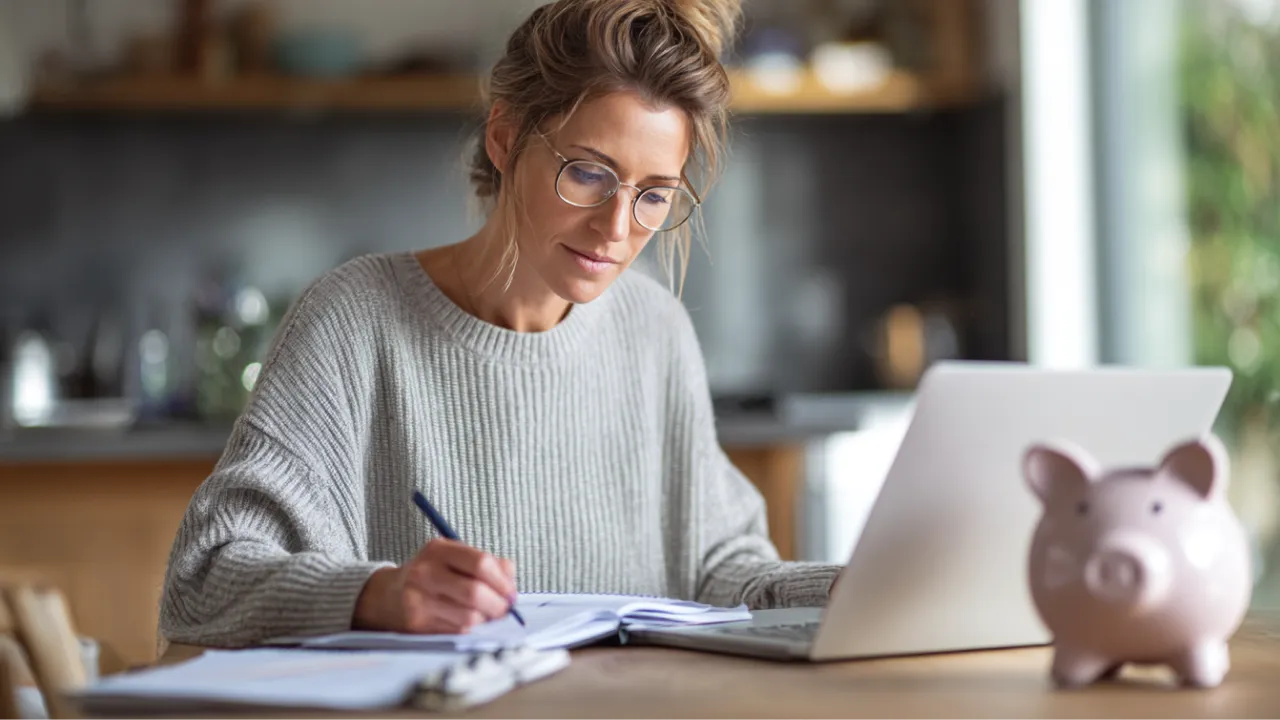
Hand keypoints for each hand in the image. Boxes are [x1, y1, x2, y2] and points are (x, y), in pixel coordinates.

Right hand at [354, 539, 517, 633]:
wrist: (389, 596)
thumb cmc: (433, 575)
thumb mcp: (455, 558)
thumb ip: (488, 564)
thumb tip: (511, 582)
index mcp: (439, 550)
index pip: (481, 563)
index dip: (503, 581)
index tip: (511, 592)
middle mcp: (425, 573)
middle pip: (476, 592)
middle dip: (498, 605)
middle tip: (504, 609)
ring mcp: (418, 600)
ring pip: (469, 617)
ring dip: (485, 619)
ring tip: (485, 615)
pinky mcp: (417, 624)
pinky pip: (457, 631)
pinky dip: (470, 629)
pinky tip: (467, 622)